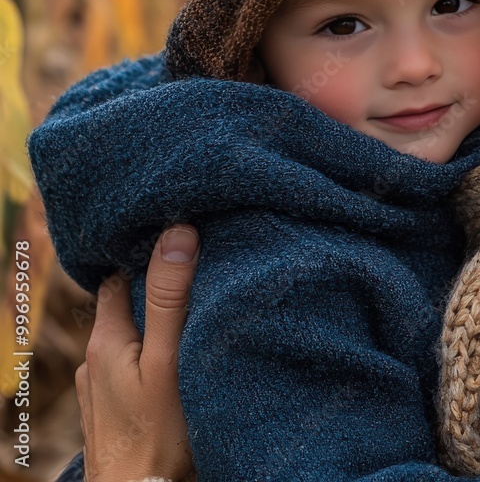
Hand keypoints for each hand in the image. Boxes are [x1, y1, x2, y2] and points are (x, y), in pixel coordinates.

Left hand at [76, 225, 200, 481]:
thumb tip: (176, 232)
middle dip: (156, 293)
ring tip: (193, 320)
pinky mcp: (113, 415)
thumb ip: (170, 297)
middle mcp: (94, 362)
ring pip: (129, 341)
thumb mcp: (169, 358)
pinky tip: (176, 364)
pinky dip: (151, 359)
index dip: (148, 258)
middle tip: (197, 280)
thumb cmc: (158, 435)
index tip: (183, 245)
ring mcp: (100, 392)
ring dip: (154, 328)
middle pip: (125, 309)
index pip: (119, 278)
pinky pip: (131, 370)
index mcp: (105, 340)